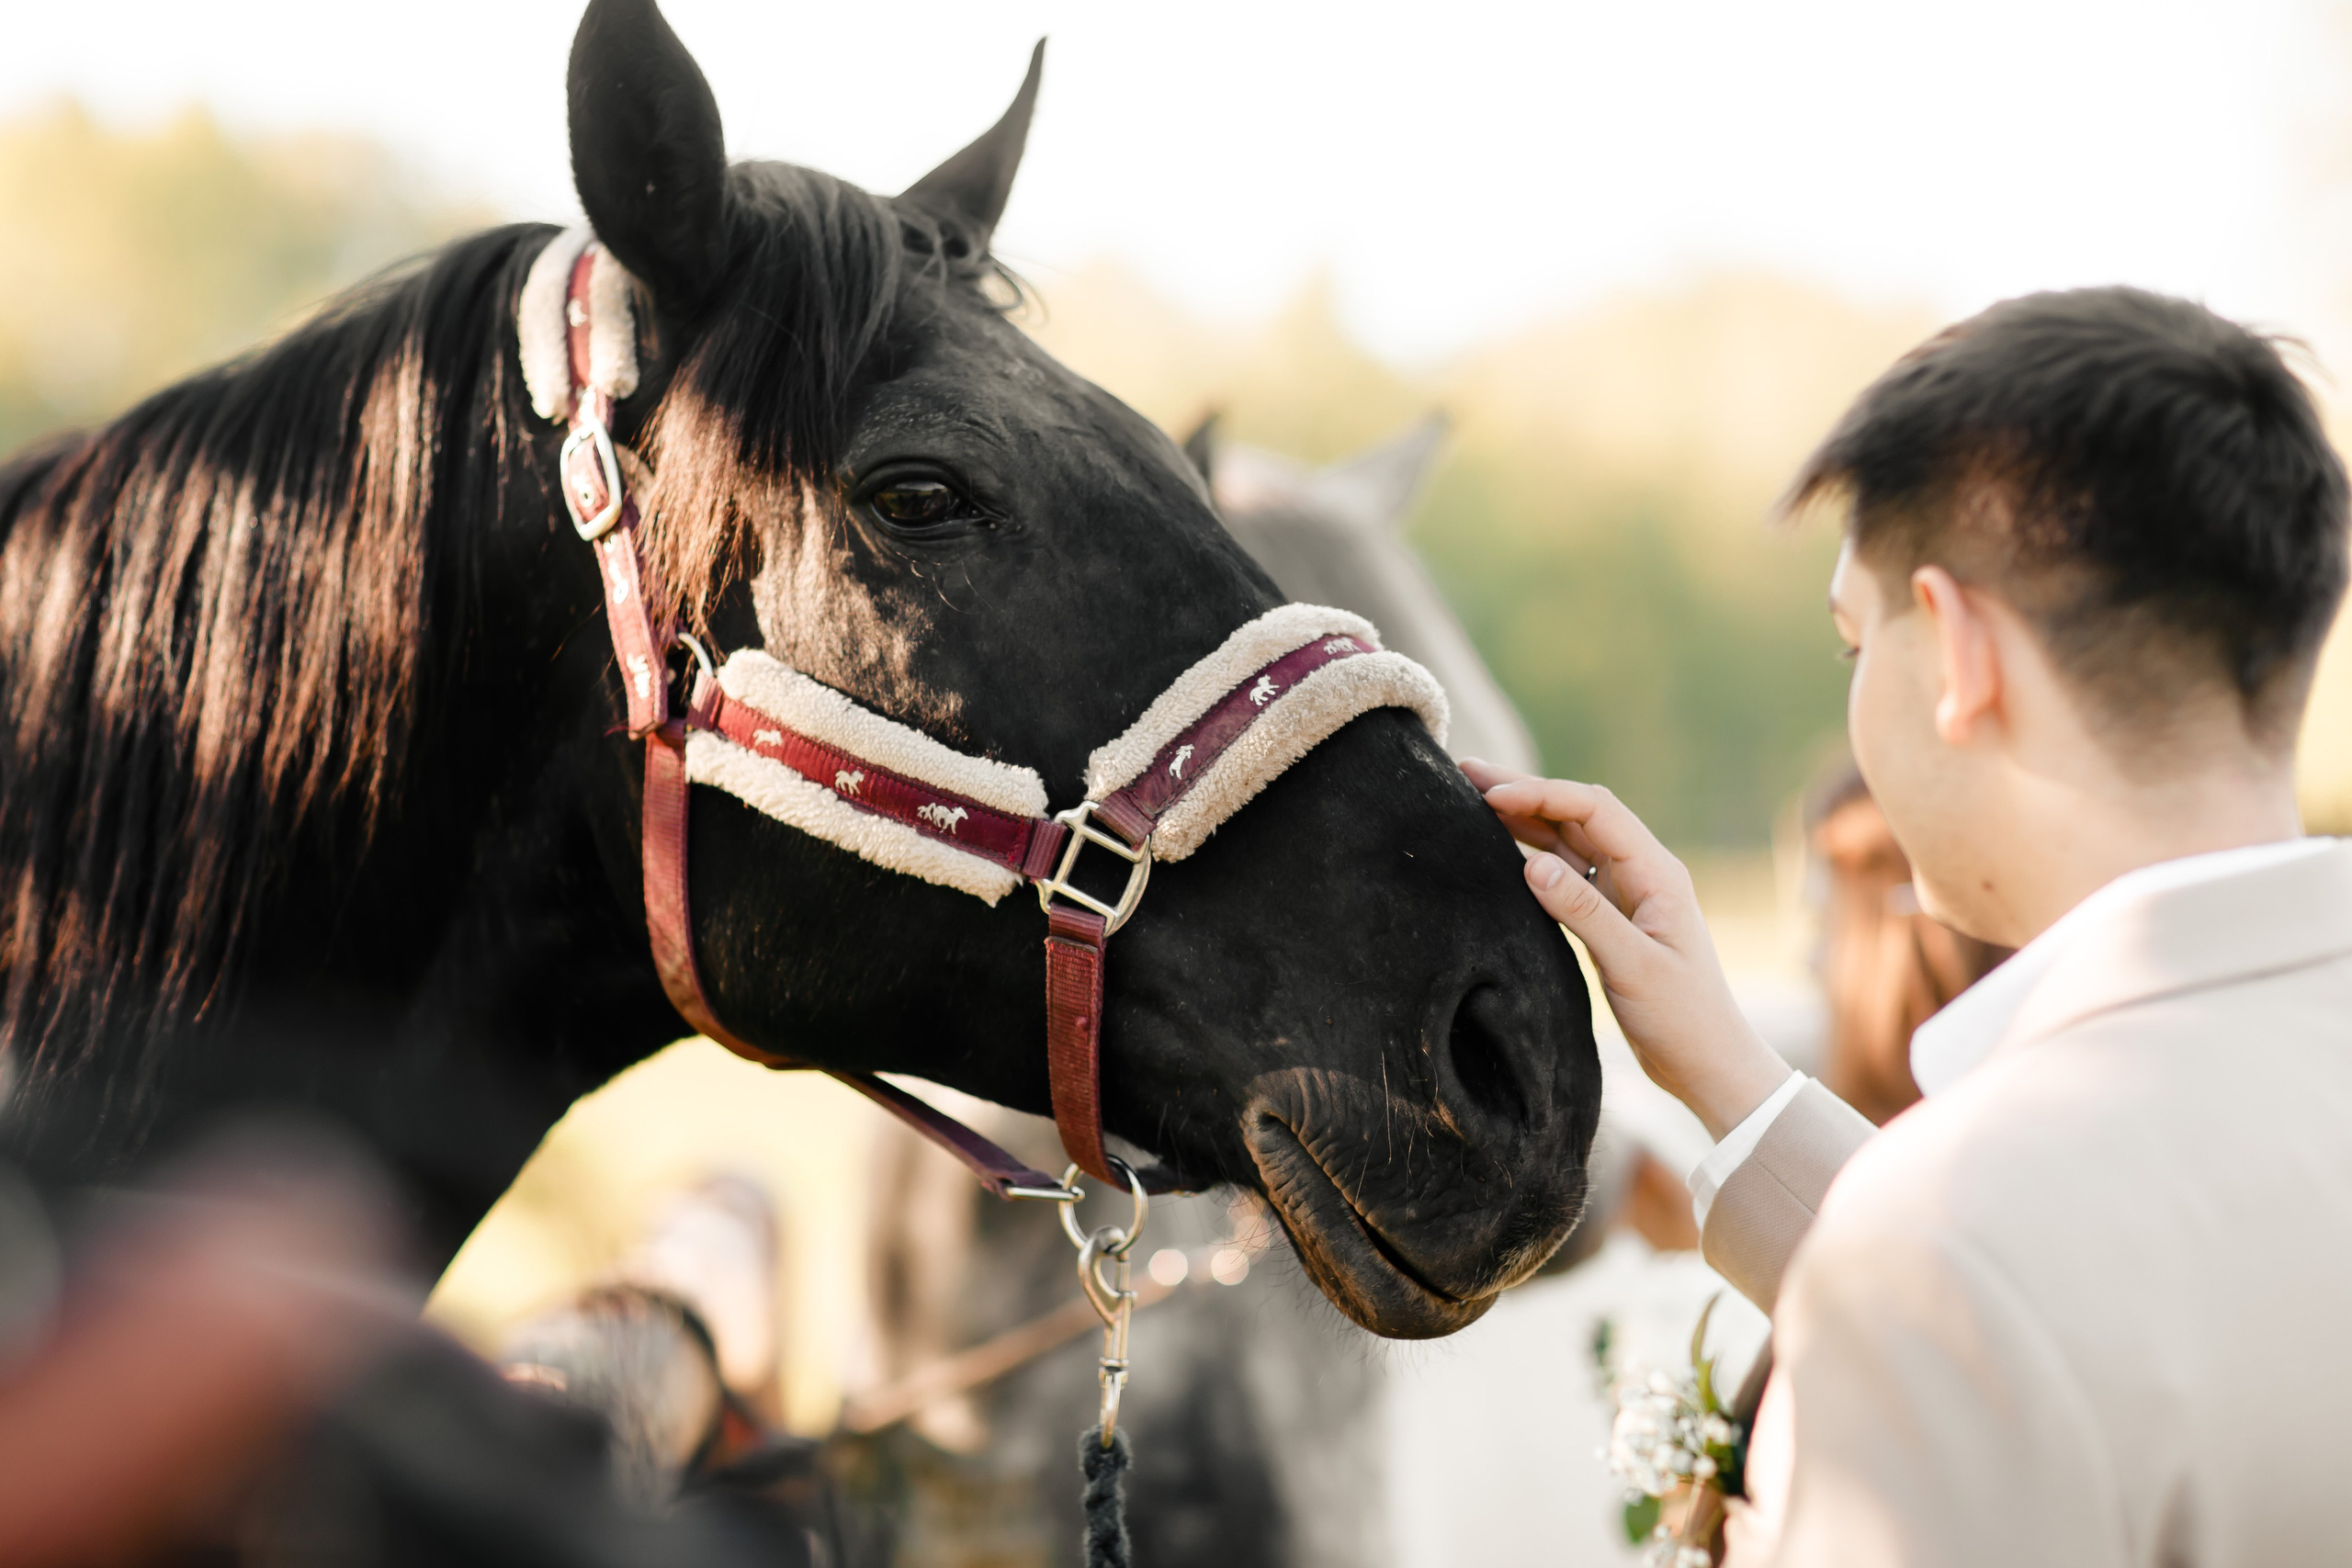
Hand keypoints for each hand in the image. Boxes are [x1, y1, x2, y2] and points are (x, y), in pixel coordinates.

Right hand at [1461, 760, 1791, 1140]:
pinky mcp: (1611, 917)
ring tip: (1473, 799)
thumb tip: (1531, 864)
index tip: (1490, 795)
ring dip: (1525, 817)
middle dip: (1525, 791)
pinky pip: (1567, 872)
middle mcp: (1641, 872)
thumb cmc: (1682, 1018)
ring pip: (1569, 839)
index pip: (1594, 811)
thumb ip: (1584, 913)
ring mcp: (1626, 893)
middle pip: (1578, 814)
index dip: (1541, 795)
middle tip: (1467, 773)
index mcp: (1657, 873)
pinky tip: (1501, 847)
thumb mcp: (1633, 966)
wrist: (1707, 1063)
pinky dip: (1533, 853)